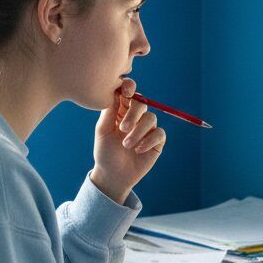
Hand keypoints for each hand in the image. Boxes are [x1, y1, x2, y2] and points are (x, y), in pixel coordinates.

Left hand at [90, 78, 165, 203]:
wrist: (113, 175)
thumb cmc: (105, 152)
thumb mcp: (102, 130)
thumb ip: (109, 111)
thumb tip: (114, 91)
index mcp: (121, 110)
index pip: (129, 93)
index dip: (130, 87)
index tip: (127, 92)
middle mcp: (136, 117)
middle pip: (142, 103)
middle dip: (133, 114)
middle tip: (122, 129)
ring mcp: (147, 128)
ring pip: (151, 118)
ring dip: (138, 131)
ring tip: (126, 145)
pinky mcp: (157, 141)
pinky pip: (159, 133)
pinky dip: (148, 140)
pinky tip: (138, 150)